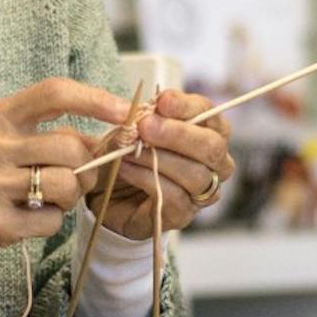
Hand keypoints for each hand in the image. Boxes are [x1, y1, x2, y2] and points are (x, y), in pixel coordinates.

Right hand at [0, 79, 134, 262]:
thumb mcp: (3, 138)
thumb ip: (48, 132)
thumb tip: (108, 137)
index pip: (53, 93)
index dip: (93, 99)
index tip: (122, 111)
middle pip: (70, 146)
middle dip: (88, 165)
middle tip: (79, 175)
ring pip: (67, 185)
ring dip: (72, 196)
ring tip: (52, 197)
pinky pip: (53, 221)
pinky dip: (52, 221)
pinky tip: (30, 216)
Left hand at [93, 89, 236, 241]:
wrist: (104, 190)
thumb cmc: (125, 152)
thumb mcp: (129, 128)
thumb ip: (143, 117)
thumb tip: (148, 111)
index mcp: (205, 133)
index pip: (210, 114)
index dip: (188, 106)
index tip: (162, 101)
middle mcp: (213, 164)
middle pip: (212, 147)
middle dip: (178, 134)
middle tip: (145, 126)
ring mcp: (200, 192)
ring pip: (196, 174)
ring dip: (158, 158)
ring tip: (128, 150)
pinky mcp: (182, 215)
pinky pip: (174, 197)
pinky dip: (146, 179)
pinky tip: (125, 168)